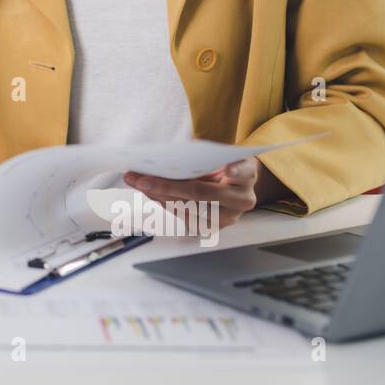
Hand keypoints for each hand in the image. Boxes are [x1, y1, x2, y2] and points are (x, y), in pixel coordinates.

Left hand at [123, 157, 261, 229]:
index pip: (244, 173)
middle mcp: (242, 200)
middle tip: (142, 178)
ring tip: (137, 183)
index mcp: (248, 175)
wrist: (230, 185)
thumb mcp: (219, 155)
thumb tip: (166, 158)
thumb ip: (203, 157)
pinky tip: (148, 192)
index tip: (228, 170)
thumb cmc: (220, 164)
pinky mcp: (212, 228)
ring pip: (188, 208)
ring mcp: (228, 218)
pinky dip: (162, 203)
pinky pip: (183, 217)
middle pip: (202, 193)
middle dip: (167, 185)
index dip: (236, 172)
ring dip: (158, 195)